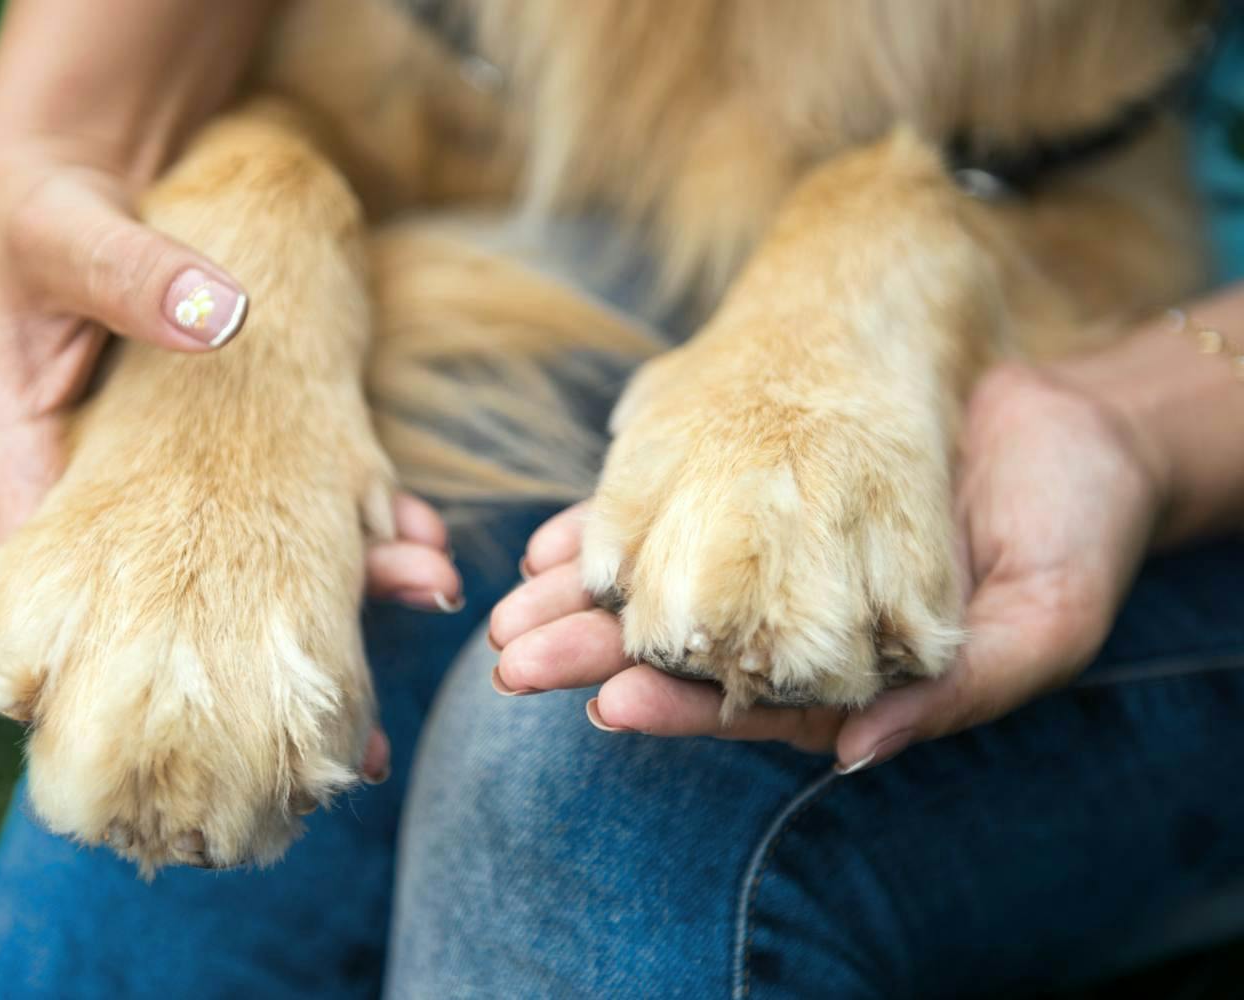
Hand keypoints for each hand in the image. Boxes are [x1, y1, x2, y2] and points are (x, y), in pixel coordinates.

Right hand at [0, 139, 459, 620]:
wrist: (81, 167)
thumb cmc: (34, 208)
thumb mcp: (59, 234)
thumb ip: (125, 275)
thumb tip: (218, 315)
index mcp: (30, 473)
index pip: (61, 599)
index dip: (138, 655)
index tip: (235, 680)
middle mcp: (106, 497)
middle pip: (191, 597)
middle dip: (288, 624)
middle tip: (385, 626)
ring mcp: (176, 477)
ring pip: (259, 554)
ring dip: (348, 571)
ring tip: (429, 576)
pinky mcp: (233, 442)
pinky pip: (295, 489)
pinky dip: (357, 507)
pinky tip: (420, 523)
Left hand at [488, 362, 1164, 766]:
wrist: (1075, 428)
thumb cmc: (1073, 532)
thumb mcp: (1044, 625)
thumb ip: (954, 696)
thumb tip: (856, 756)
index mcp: (855, 677)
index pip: (749, 706)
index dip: (677, 707)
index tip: (607, 703)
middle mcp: (801, 626)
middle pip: (684, 651)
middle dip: (595, 656)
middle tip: (515, 660)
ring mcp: (777, 559)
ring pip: (666, 585)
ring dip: (586, 598)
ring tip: (512, 606)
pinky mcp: (764, 494)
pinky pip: (679, 512)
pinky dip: (617, 526)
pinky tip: (556, 541)